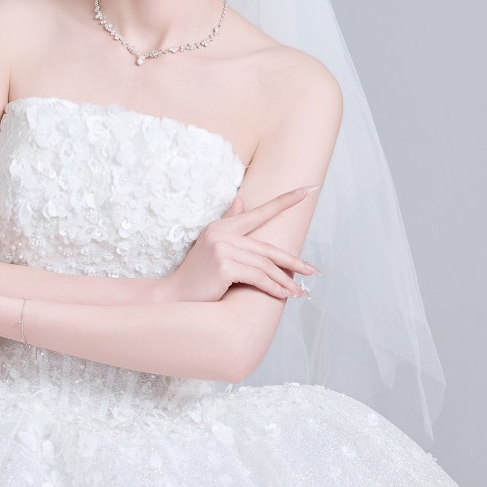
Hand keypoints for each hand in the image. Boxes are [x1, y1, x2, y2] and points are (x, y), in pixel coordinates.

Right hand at [163, 188, 318, 303]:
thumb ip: (229, 223)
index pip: (259, 213)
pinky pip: (258, 278)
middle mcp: (222, 234)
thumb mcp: (212, 245)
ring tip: (299, 293)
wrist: (174, 295)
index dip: (285, 201)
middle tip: (312, 271)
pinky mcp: (224, 266)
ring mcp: (222, 249)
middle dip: (293, 261)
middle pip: (267, 248)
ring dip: (285, 282)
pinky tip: (283, 296)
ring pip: (265, 266)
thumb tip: (241, 199)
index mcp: (222, 227)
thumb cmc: (197, 275)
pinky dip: (273, 288)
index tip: (308, 190)